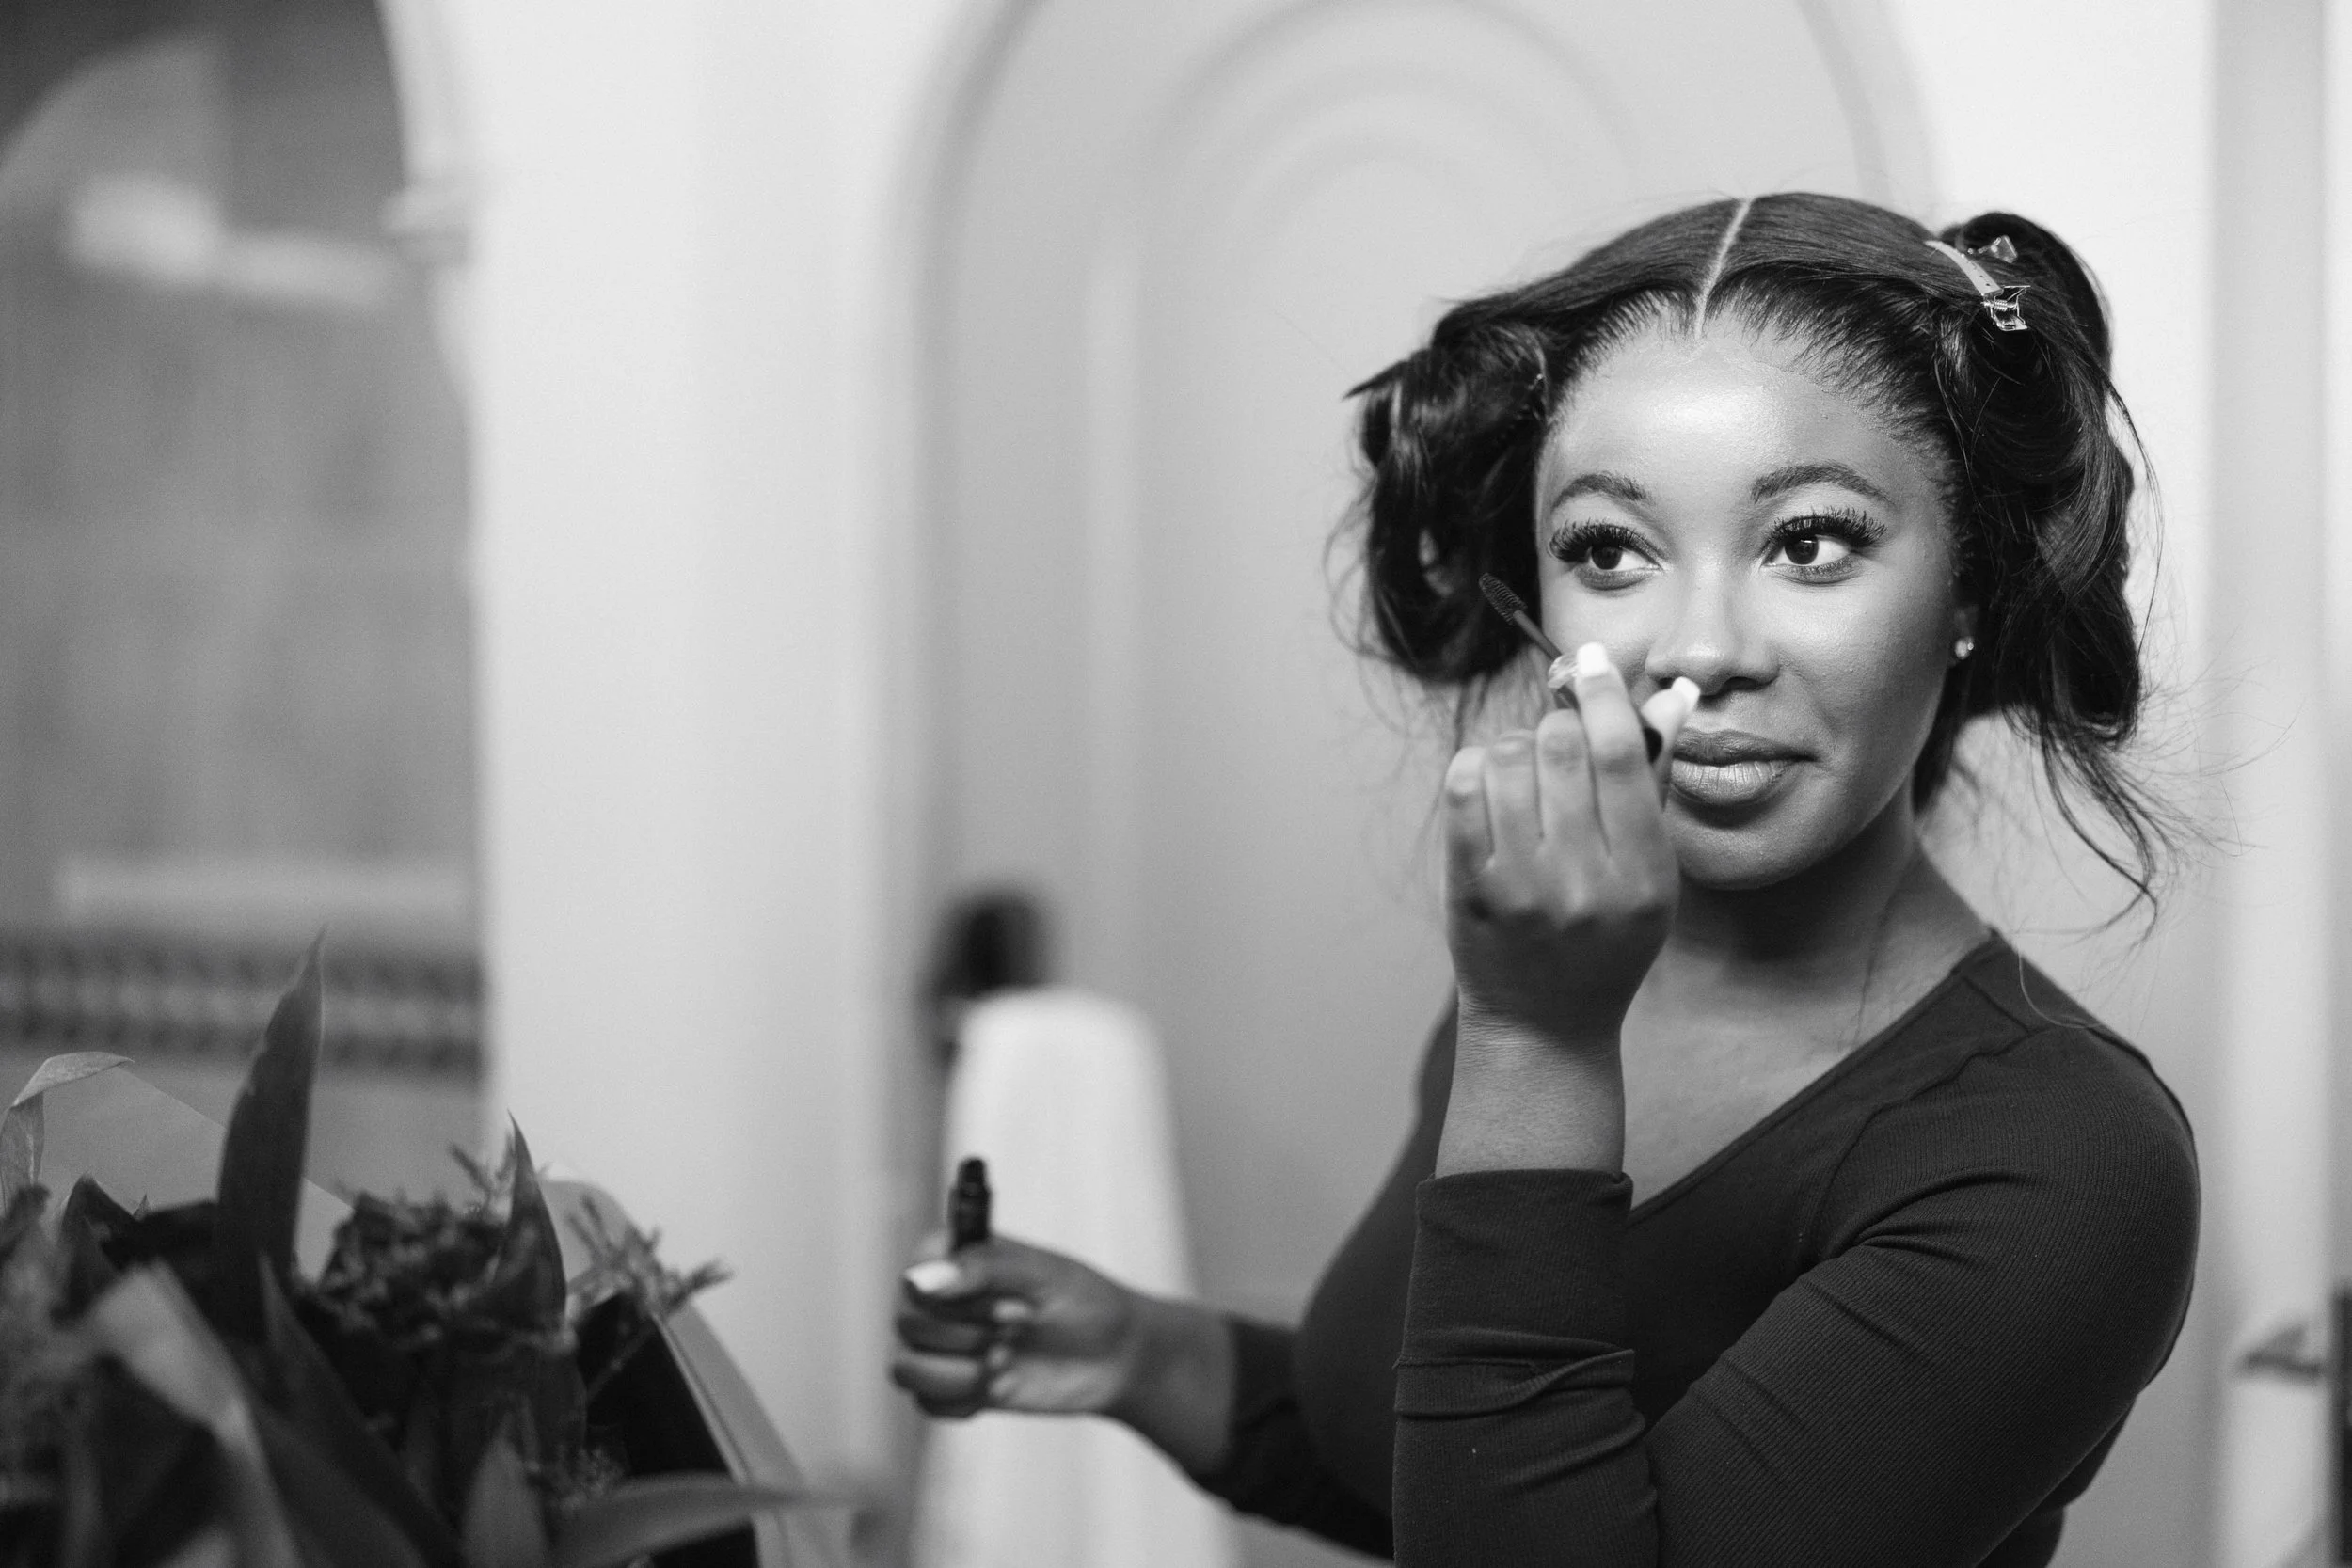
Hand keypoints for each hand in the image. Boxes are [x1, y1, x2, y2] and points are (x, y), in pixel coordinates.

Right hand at [890, 1233, 1235, 1470]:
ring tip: (1005, 1364)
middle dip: (969, 1335)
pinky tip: (1001, 1386)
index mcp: (953, 1256)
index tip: (1011, 1307)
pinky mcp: (951, 1385)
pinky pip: (926, 1403)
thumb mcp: (1043, 1275)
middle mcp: (938, 1298)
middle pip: (907, 1325)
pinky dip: (964, 1401)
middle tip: (1021, 1328)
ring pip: (905, 1369)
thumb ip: (982, 1268)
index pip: (912, 1278)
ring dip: (960, 1373)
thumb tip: (920, 1279)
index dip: (955, 1302)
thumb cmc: (1085, 1302)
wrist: (1115, 1357)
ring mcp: (942, 1345)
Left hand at [1443, 646, 1697, 1050]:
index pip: (1622, 757)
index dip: (1604, 695)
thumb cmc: (1604, 940)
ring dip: (1515, 747)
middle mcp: (1586, 882)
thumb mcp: (1649, 875)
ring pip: (1509, 759)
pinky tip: (1491, 786)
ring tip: (1525, 776)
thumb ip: (1653, 784)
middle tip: (1557, 742)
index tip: (1590, 661)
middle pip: (1561, 747)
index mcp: (1645, 875)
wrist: (1544, 1024)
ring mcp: (1523, 888)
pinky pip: (1464, 789)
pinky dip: (1476, 768)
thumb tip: (1673, 695)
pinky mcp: (1471, 891)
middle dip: (1556, 726)